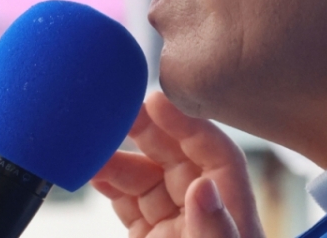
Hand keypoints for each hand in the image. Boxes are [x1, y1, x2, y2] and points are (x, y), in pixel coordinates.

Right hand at [92, 91, 265, 237]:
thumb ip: (214, 227)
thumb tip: (204, 185)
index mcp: (233, 214)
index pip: (216, 154)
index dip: (187, 123)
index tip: (157, 101)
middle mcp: (203, 213)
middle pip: (178, 158)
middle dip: (147, 131)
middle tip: (116, 109)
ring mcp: (176, 227)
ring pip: (148, 180)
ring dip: (119, 160)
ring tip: (93, 147)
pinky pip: (130, 205)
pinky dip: (111, 187)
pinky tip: (94, 172)